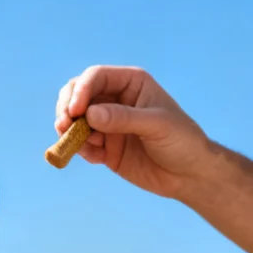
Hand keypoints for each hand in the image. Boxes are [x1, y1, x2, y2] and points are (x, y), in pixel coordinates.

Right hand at [54, 65, 215, 198]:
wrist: (189, 175)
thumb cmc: (182, 142)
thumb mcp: (157, 125)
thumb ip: (123, 118)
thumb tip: (89, 114)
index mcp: (131, 84)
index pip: (96, 77)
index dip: (80, 90)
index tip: (75, 111)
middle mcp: (115, 100)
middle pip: (77, 95)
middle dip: (66, 108)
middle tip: (62, 125)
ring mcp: (108, 125)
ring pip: (75, 121)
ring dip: (69, 130)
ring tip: (71, 142)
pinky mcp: (104, 148)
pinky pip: (82, 145)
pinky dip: (79, 150)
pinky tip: (95, 158)